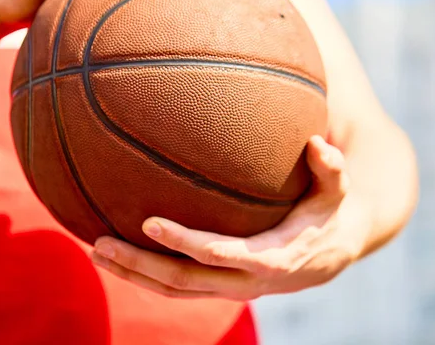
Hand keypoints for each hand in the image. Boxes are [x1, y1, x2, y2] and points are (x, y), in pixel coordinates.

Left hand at [90, 136, 372, 299]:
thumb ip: (331, 168)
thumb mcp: (338, 191)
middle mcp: (245, 281)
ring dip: (134, 275)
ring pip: (174, 290)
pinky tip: (121, 257)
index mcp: (271, 259)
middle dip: (140, 265)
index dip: (184, 242)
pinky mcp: (220, 285)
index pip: (218, 255)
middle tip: (99, 244)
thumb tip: (318, 143)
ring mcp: (230, 287)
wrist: (330, 254)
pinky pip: (179, 286)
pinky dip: (147, 275)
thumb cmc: (328, 214)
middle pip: (183, 281)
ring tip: (97, 254)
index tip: (148, 222)